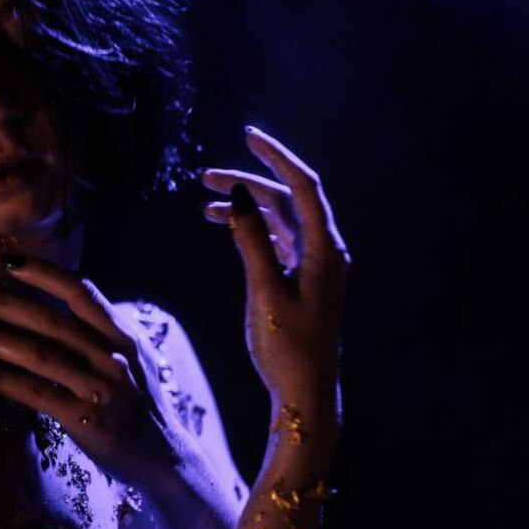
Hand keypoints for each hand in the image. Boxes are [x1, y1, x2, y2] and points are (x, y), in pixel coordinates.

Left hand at [0, 257, 192, 484]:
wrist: (166, 460)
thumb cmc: (140, 405)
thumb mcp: (133, 359)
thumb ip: (102, 333)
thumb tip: (58, 305)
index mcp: (124, 336)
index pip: (81, 292)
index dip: (44, 273)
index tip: (9, 261)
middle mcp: (114, 358)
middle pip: (52, 321)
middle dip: (6, 304)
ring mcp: (101, 390)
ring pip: (41, 355)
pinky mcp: (87, 423)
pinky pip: (38, 394)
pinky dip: (4, 380)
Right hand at [201, 125, 351, 403]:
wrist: (305, 392)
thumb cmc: (288, 346)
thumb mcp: (266, 291)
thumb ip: (252, 241)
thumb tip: (240, 196)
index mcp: (324, 249)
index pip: (303, 186)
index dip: (276, 157)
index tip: (248, 136)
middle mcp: (323, 251)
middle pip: (286, 200)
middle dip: (248, 183)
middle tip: (206, 177)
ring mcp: (313, 266)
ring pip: (278, 221)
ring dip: (245, 209)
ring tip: (205, 205)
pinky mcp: (301, 281)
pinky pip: (275, 242)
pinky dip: (250, 231)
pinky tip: (226, 229)